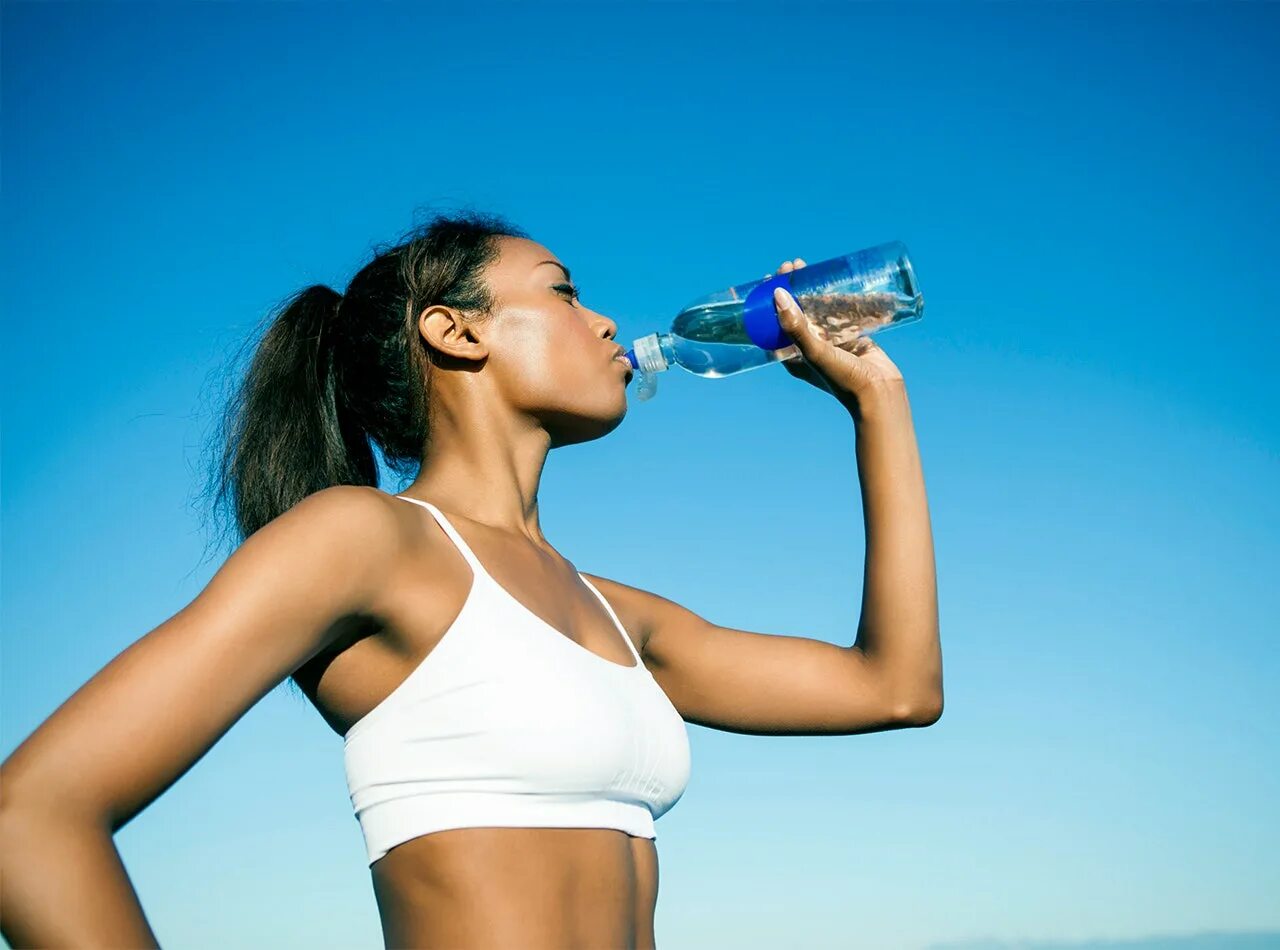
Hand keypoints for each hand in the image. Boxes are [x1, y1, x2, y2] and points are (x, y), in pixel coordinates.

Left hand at [769, 258, 905, 409]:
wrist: (880, 393)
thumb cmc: (843, 378)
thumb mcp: (814, 352)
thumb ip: (795, 326)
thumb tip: (777, 295)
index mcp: (793, 357)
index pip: (774, 324)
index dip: (770, 301)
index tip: (770, 278)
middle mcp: (809, 348)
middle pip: (796, 311)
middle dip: (792, 288)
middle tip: (792, 265)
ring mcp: (830, 342)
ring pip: (817, 309)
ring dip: (813, 288)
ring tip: (809, 267)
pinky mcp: (850, 337)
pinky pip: (840, 313)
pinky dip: (837, 297)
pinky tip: (836, 282)